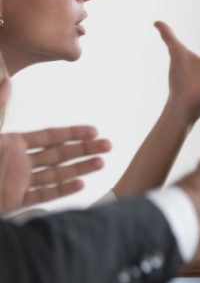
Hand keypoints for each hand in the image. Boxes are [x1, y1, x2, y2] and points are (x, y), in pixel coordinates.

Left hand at [0, 79, 110, 213]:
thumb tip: (5, 82)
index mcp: (12, 143)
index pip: (50, 137)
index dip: (72, 133)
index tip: (92, 130)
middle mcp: (18, 162)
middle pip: (59, 155)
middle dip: (84, 150)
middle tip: (107, 145)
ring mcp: (18, 182)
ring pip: (55, 175)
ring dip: (79, 169)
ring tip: (100, 163)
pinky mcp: (14, 201)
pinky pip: (42, 195)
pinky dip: (61, 191)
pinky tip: (79, 185)